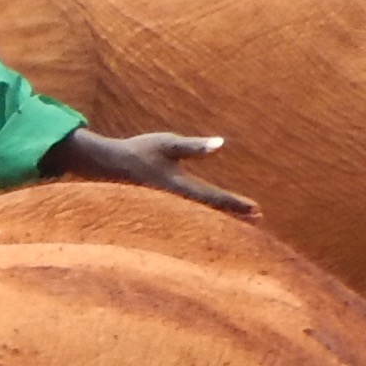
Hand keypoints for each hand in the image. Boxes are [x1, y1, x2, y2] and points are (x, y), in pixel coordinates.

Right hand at [45, 127, 257, 218]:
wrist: (107, 165)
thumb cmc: (140, 151)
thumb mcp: (168, 143)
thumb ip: (194, 147)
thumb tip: (221, 145)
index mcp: (179, 187)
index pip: (214, 198)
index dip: (236, 204)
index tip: (257, 210)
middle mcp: (175, 202)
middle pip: (211, 213)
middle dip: (234, 216)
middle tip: (259, 220)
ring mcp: (168, 208)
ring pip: (201, 217)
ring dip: (222, 219)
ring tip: (242, 222)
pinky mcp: (163, 209)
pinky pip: (189, 217)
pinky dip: (206, 219)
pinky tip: (214, 219)